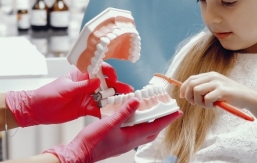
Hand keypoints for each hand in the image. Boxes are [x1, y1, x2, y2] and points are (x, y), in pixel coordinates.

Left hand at [6, 63, 132, 126]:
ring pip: (104, 97)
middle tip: (128, 91)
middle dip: (117, 87)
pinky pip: (99, 109)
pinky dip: (106, 111)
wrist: (37, 110)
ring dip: (115, 99)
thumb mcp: (65, 89)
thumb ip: (82, 86)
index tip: (113, 77)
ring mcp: (87, 97)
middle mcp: (86, 85)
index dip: (108, 72)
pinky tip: (114, 113)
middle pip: (105, 84)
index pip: (98, 69)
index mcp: (80, 75)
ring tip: (126, 102)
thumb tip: (97, 81)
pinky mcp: (85, 109)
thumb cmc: (47, 94)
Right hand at [43, 98, 182, 162]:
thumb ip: (124, 112)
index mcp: (131, 137)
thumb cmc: (92, 141)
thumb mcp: (109, 123)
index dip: (167, 119)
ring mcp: (124, 143)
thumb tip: (137, 101)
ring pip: (144, 132)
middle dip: (162, 121)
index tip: (177, 112)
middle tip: (169, 111)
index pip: (155, 127)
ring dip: (151, 123)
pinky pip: (134, 133)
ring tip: (154, 112)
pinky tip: (133, 118)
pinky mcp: (118, 142)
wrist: (79, 154)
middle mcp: (130, 142)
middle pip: (152, 131)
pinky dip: (139, 124)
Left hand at [179, 71, 252, 108]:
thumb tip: (187, 93)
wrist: (248, 97)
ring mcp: (217, 83)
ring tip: (209, 104)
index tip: (183, 97)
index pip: (191, 79)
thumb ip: (204, 88)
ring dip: (199, 102)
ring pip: (196, 91)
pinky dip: (208, 104)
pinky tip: (215, 105)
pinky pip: (207, 98)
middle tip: (197, 103)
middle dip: (190, 96)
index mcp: (210, 75)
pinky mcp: (222, 91)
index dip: (184, 88)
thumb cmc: (230, 95)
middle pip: (191, 84)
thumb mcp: (216, 89)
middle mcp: (213, 76)